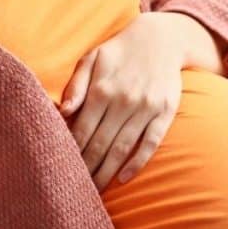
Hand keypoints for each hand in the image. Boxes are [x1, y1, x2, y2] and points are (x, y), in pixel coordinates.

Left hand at [59, 12, 191, 191]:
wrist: (162, 38)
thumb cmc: (121, 51)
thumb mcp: (93, 58)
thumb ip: (77, 85)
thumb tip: (62, 112)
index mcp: (102, 90)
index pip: (81, 129)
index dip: (71, 152)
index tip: (62, 170)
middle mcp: (123, 101)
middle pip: (100, 144)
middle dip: (86, 169)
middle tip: (76, 190)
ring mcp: (146, 109)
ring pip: (123, 148)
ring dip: (108, 172)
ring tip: (97, 190)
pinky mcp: (165, 112)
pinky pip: (151, 143)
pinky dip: (138, 162)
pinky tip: (125, 178)